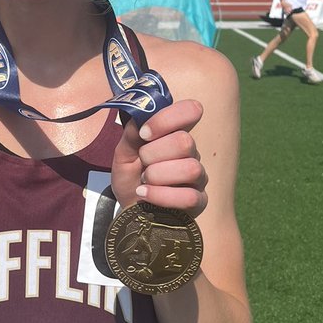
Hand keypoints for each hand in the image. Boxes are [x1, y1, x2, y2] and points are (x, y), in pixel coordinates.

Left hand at [111, 99, 207, 215]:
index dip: (167, 118)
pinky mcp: (198, 201)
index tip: (144, 133)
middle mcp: (191, 153)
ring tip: (144, 181)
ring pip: (190, 168)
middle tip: (142, 162)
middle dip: (154, 153)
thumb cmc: (131, 178)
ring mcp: (198, 177)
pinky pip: (189, 197)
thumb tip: (139, 118)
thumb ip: (131, 136)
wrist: (131, 211)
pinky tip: (144, 194)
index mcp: (174, 134)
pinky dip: (161, 195)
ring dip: (158, 175)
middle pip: (185, 142)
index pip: (190, 110)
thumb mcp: (123, 155)